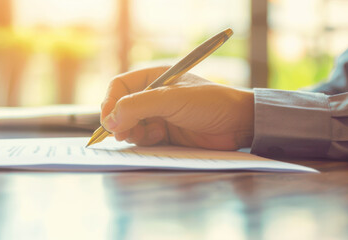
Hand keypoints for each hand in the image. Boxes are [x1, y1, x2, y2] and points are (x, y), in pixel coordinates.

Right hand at [101, 66, 253, 149]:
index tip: (108, 121)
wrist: (239, 124)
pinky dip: (145, 141)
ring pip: (131, 125)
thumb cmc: (209, 103)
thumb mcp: (171, 99)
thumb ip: (137, 106)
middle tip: (124, 134)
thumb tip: (110, 121)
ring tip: (147, 135)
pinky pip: (144, 138)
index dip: (109, 102)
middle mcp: (153, 96)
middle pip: (122, 108)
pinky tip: (159, 139)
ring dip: (133, 132)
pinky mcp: (166, 133)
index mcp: (153, 78)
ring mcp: (159, 115)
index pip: (119, 87)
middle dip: (120, 121)